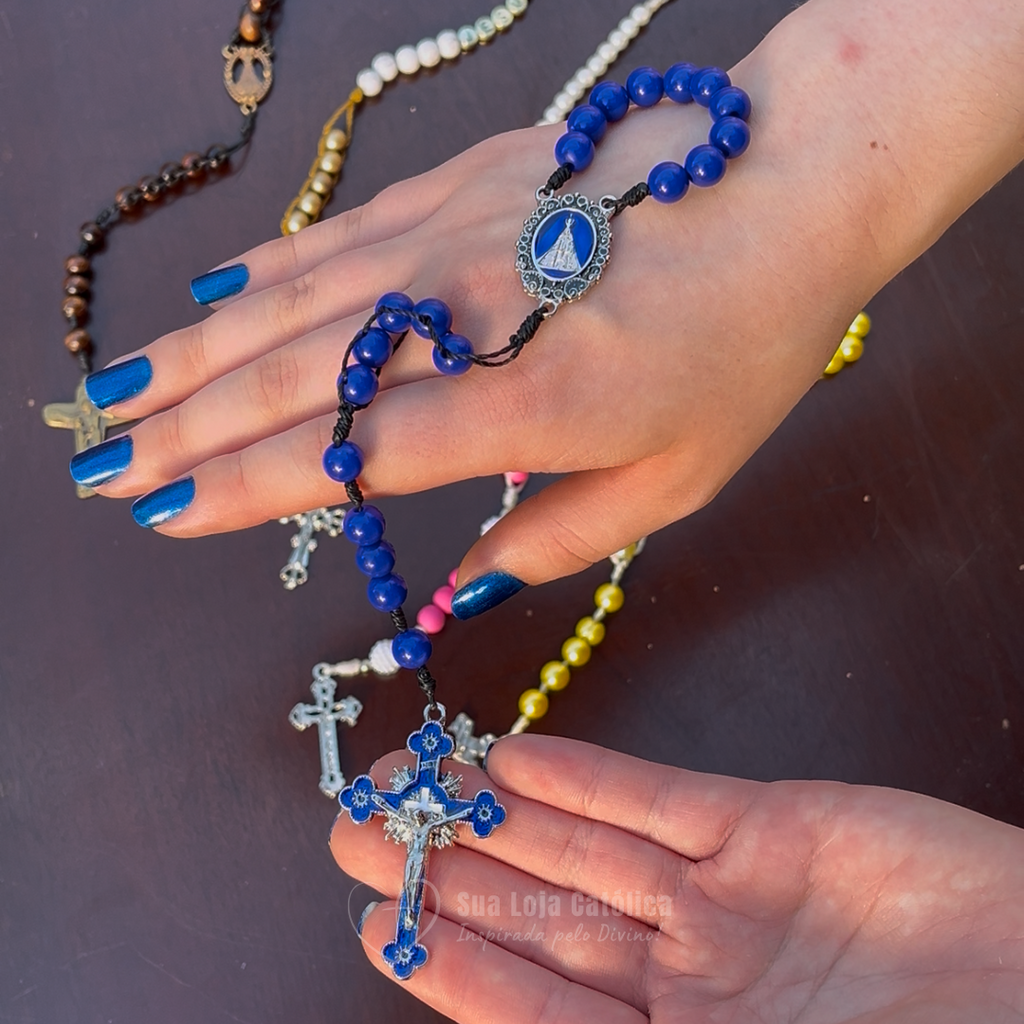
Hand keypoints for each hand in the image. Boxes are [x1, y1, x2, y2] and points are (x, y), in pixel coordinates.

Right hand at [82, 0, 1023, 603]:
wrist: (790, 182)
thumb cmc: (748, 341)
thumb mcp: (677, 480)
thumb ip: (556, 541)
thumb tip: (462, 593)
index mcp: (534, 403)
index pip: (359, 453)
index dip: (253, 488)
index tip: (170, 514)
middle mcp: (478, 314)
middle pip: (304, 377)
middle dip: (192, 427)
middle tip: (109, 464)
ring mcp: (463, 237)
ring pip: (302, 303)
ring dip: (202, 352)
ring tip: (124, 392)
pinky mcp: (468, 185)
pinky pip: (349, 235)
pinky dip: (274, 271)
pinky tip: (215, 295)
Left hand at [333, 734, 1023, 1022]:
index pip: (536, 1011)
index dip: (452, 961)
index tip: (374, 916)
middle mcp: (691, 983)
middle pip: (542, 914)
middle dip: (447, 867)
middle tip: (365, 825)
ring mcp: (728, 902)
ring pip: (583, 846)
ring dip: (497, 812)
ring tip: (416, 779)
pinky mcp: (770, 831)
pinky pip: (658, 801)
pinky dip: (587, 778)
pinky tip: (519, 759)